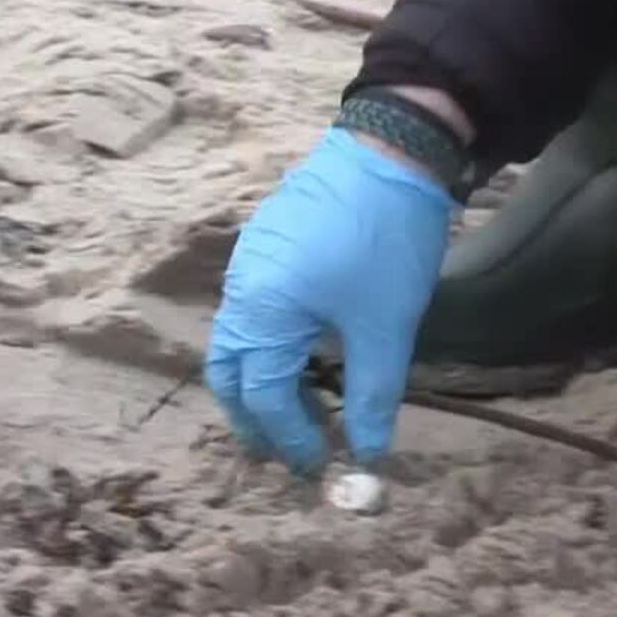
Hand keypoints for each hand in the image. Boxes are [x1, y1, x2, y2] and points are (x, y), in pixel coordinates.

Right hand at [204, 128, 455, 474]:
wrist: (389, 150)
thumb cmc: (385, 243)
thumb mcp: (386, 328)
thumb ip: (371, 398)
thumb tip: (367, 457)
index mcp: (262, 313)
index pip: (262, 396)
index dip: (289, 438)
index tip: (320, 466)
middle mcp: (240, 291)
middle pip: (228, 371)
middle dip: (253, 416)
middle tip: (288, 448)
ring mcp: (247, 264)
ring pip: (237, 340)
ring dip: (260, 381)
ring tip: (299, 408)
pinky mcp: (263, 246)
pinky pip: (249, 310)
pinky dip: (267, 346)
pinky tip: (305, 354)